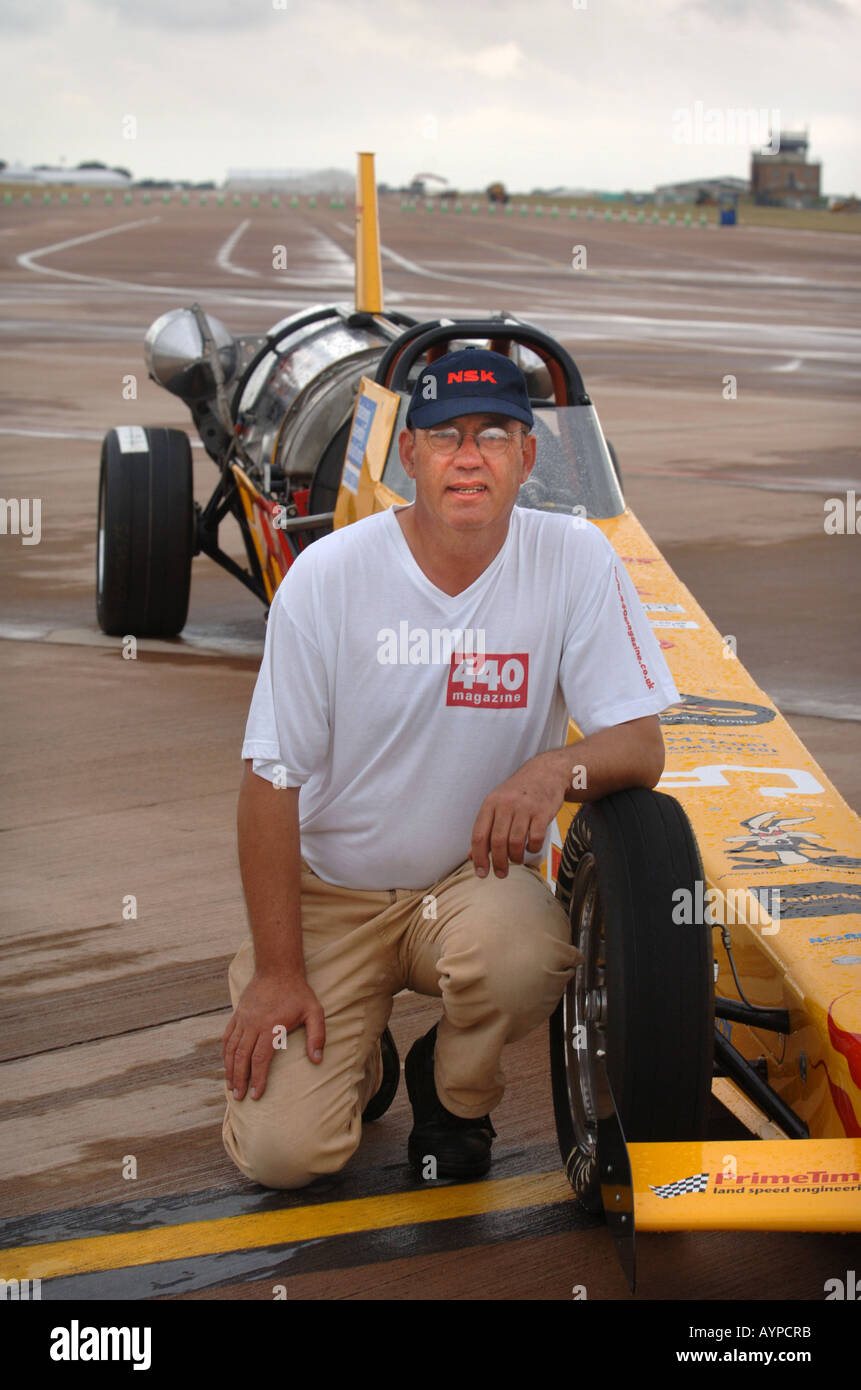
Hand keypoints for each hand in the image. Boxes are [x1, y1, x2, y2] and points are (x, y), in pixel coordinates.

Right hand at [222, 971, 324, 1100]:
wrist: (278, 968)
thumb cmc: (298, 992)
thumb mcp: (314, 1012)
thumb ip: (317, 1036)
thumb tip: (317, 1060)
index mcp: (271, 1027)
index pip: (260, 1060)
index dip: (257, 1079)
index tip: (256, 1094)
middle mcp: (253, 1025)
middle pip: (242, 1058)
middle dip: (239, 1079)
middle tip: (239, 1096)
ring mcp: (243, 1019)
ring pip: (231, 1049)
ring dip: (229, 1069)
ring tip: (230, 1086)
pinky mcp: (238, 1014)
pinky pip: (227, 1036)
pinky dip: (225, 1052)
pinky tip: (226, 1063)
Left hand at [470, 754, 568, 879]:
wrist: (545, 772)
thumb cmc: (518, 792)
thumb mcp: (497, 804)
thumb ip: (485, 828)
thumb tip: (472, 856)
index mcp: (490, 803)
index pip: (479, 835)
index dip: (479, 858)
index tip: (481, 873)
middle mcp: (505, 805)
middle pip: (497, 841)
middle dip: (498, 863)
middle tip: (501, 874)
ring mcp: (525, 808)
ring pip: (516, 842)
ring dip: (515, 857)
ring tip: (517, 860)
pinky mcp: (543, 812)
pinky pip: (536, 838)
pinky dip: (532, 848)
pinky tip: (531, 848)